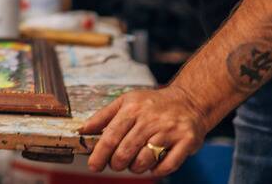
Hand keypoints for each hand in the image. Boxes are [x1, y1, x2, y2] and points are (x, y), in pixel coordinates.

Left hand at [80, 86, 207, 175]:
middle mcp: (150, 119)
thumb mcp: (126, 101)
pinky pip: (168, 165)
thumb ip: (103, 115)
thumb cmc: (153, 104)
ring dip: (135, 168)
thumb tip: (83, 130)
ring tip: (134, 164)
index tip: (94, 165)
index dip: (100, 154)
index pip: (111, 136)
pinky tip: (152, 166)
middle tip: (116, 164)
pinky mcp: (186, 141)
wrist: (189, 101)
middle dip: (116, 164)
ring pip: (144, 160)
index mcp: (133, 109)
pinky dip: (156, 171)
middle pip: (125, 151)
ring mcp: (169, 130)